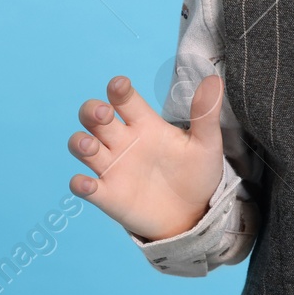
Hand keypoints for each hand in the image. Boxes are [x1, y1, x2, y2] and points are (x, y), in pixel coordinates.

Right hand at [68, 73, 225, 241]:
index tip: (119, 85)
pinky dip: (80, 184)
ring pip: (81, 146)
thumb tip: (213, 80)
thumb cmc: (196, 174)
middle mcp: (124, 142)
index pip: (123, 99)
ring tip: (92, 146)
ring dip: (80, 142)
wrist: (195, 215)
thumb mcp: (206, 144)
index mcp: (145, 124)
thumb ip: (206, 113)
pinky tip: (87, 184)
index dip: (117, 89)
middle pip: (94, 117)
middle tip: (104, 114)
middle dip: (91, 111)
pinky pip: (84, 186)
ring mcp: (113, 168)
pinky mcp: (108, 195)